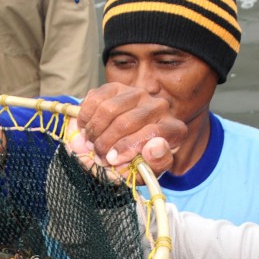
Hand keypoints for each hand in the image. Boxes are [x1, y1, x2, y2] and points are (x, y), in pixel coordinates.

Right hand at [66, 82, 185, 176]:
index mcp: (173, 129)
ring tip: (91, 144)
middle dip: (106, 143)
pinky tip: (86, 129)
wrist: (116, 147)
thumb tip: (155, 147)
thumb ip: (155, 164)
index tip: (112, 160)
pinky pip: (96, 100)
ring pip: (108, 110)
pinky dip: (85, 118)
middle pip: (127, 122)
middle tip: (98, 156)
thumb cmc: (134, 162)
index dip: (129, 148)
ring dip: (94, 131)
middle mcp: (160, 107)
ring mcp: (138, 94)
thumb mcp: (146, 171)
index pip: (155, 133)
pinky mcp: (117, 87)